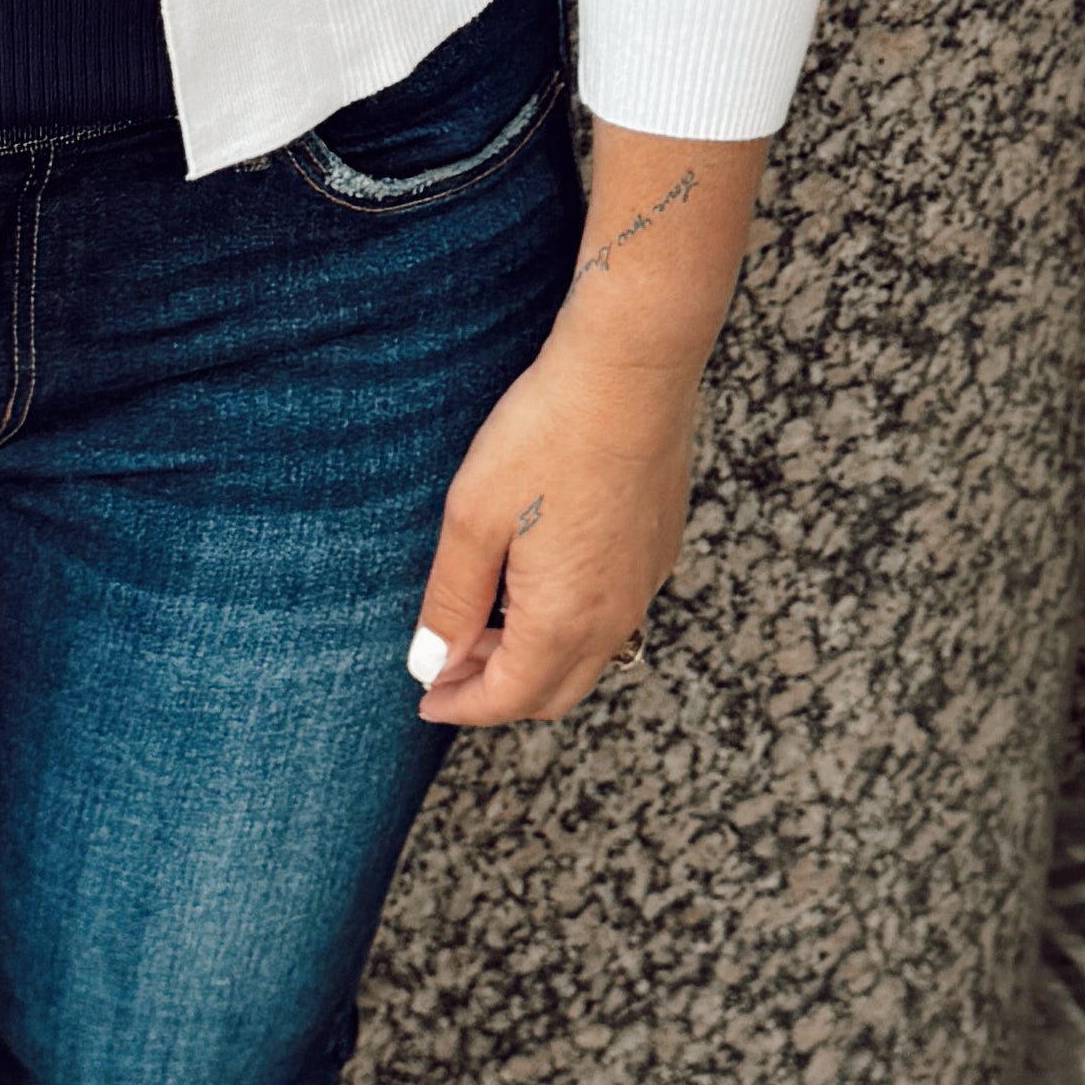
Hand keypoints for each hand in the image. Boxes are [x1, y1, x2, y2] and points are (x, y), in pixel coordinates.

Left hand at [404, 332, 701, 728]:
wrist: (630, 378)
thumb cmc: (544, 439)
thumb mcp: (472, 520)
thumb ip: (450, 601)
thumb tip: (431, 664)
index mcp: (564, 620)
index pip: (508, 699)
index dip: (461, 706)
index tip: (426, 698)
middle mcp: (614, 617)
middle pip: (553, 694)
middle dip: (496, 692)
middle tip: (449, 664)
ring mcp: (644, 585)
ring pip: (588, 659)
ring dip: (533, 660)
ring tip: (484, 624)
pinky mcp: (658, 552)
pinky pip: (614, 619)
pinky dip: (568, 628)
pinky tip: (536, 585)